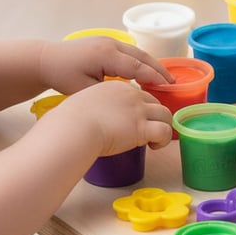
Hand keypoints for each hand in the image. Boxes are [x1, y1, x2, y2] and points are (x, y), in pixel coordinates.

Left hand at [38, 37, 172, 93]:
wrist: (45, 59)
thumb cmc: (62, 76)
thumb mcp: (85, 89)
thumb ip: (109, 91)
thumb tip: (130, 96)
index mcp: (106, 55)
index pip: (137, 67)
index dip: (153, 77)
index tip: (168, 86)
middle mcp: (111, 44)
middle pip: (142, 56)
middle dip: (159, 69)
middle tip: (173, 82)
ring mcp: (109, 40)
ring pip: (137, 52)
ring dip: (152, 64)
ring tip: (165, 77)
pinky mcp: (106, 41)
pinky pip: (130, 51)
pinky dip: (141, 60)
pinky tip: (147, 70)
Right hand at [47, 80, 172, 156]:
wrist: (72, 129)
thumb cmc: (69, 122)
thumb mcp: (83, 104)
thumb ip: (93, 107)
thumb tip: (90, 117)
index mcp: (117, 88)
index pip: (140, 94)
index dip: (142, 108)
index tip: (137, 121)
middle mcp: (132, 95)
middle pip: (156, 102)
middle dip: (155, 117)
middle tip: (147, 131)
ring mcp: (139, 110)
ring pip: (166, 114)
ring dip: (164, 127)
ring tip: (154, 140)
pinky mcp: (142, 127)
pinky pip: (165, 130)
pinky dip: (164, 139)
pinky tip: (154, 146)